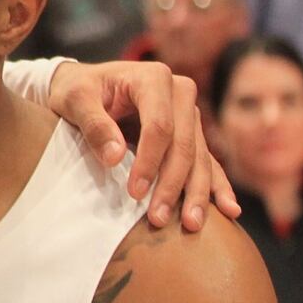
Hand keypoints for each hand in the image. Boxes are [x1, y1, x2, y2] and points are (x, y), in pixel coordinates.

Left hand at [47, 61, 238, 230]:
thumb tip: (115, 157)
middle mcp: (180, 93)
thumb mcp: (74, 100)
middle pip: (184, 144)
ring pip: (199, 157)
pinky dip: (216, 185)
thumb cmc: (77, 89)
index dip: (149, 161)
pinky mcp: (191, 131)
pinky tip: (228, 209)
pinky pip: (207, 160)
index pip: (159, 126)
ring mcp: (189, 113)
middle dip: (173, 184)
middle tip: (158, 218)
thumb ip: (93, 124)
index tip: (135, 192)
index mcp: (153, 78)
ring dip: (196, 193)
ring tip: (191, 224)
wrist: (85, 84)